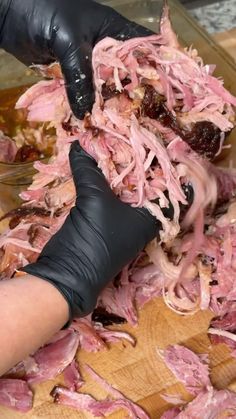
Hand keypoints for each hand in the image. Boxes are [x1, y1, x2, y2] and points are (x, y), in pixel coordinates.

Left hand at [0, 0, 151, 117]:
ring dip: (110, 104)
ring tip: (121, 125)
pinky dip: (89, 105)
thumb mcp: (68, 42)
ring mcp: (88, 62)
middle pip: (125, 74)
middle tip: (142, 118)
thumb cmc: (44, 14)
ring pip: (105, 86)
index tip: (163, 95)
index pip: (142, 49)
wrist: (11, 15)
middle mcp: (105, 47)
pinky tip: (96, 120)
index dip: (154, 70)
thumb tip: (87, 114)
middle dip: (133, 95)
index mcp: (113, 30)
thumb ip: (80, 76)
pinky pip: (85, 92)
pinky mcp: (73, 73)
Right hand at [22, 141, 159, 321]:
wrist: (69, 274)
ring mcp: (121, 222)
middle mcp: (139, 220)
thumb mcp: (94, 200)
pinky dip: (103, 182)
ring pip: (124, 191)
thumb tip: (80, 145)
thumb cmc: (95, 240)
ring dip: (119, 172)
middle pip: (144, 188)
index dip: (165, 169)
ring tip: (114, 146)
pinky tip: (96, 166)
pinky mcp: (103, 222)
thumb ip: (88, 171)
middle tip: (132, 139)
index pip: (167, 191)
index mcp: (149, 219)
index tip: (161, 146)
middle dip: (138, 165)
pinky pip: (108, 197)